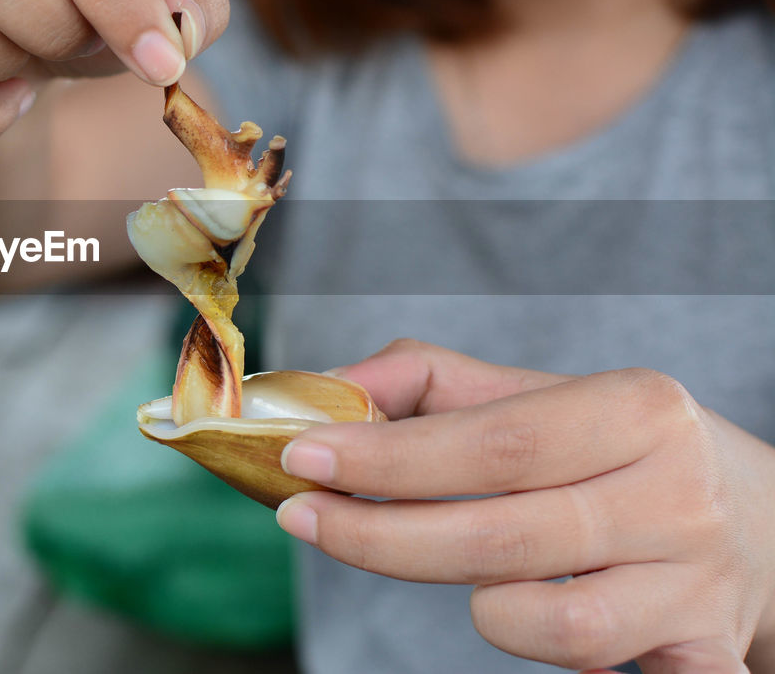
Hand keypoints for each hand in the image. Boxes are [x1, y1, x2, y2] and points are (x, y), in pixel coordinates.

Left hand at [275, 339, 774, 672]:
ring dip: (482, 608)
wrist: (763, 520)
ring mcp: (693, 584)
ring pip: (558, 626)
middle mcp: (674, 496)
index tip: (301, 458)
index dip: (387, 457)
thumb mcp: (542, 396)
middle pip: (506, 537)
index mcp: (634, 410)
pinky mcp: (703, 651)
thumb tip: (326, 387)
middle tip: (301, 518)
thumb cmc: (618, 450)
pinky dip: (575, 671)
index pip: (493, 442)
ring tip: (466, 580)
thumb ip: (429, 384)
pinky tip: (527, 629)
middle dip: (381, 535)